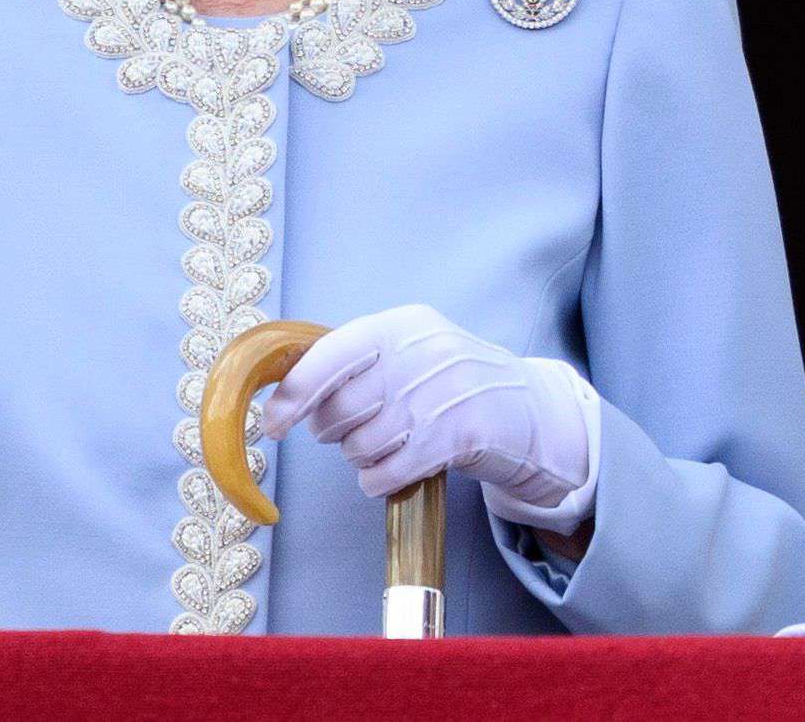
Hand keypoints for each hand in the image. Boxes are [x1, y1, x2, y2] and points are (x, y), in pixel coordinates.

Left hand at [264, 303, 599, 531]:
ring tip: (379, 447)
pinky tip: (384, 474)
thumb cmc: (452, 383)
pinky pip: (391, 469)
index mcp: (399, 325)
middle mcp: (420, 353)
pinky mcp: (462, 436)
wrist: (533, 410)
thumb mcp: (409, 351)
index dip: (293, 393)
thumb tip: (286, 387)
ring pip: (362, 442)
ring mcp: (443, 395)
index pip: (328, 356)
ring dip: (359, 456)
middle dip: (332, 429)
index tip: (271, 423)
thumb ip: (357, 361)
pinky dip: (377, 479)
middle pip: (340, 407)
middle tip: (346, 432)